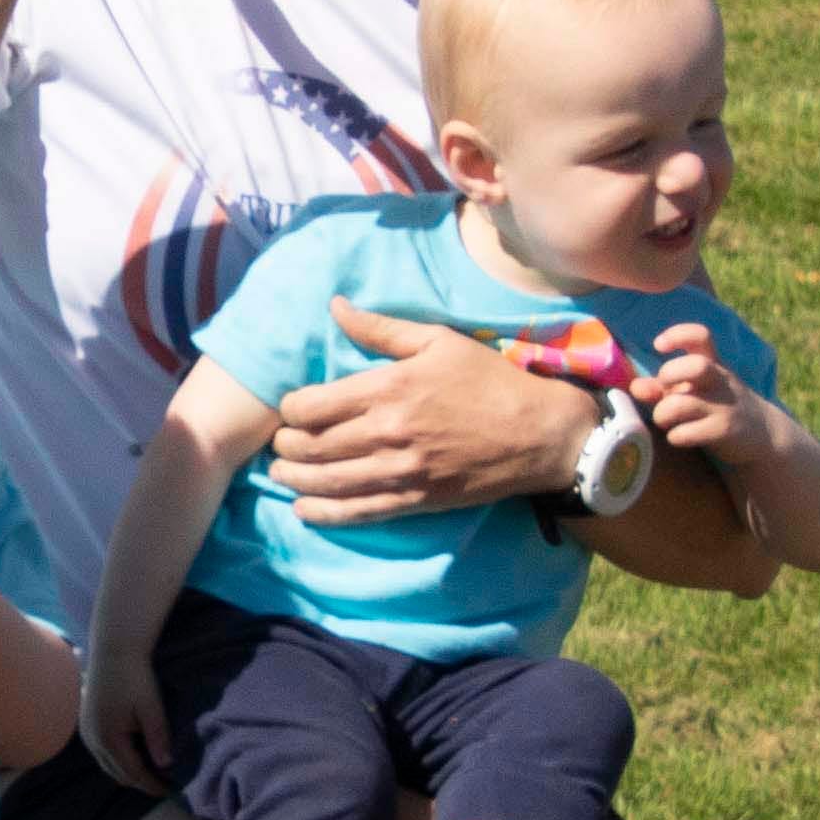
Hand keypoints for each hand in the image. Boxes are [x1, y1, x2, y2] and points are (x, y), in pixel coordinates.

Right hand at [81, 648, 173, 797]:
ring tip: (150, 772)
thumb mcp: (151, 708)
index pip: (133, 773)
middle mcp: (93, 741)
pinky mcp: (85, 725)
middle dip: (140, 782)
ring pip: (107, 766)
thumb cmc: (134, 677)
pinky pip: (101, 754)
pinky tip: (132, 754)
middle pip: (118, 774)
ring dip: (127, 772)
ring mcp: (86, 734)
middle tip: (162, 784)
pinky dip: (117, 760)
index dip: (152, 784)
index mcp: (109, 738)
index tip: (170, 790)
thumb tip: (166, 766)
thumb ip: (158, 737)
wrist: (113, 651)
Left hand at [269, 302, 593, 524]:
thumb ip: (381, 328)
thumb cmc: (489, 380)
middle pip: (312, 446)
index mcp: (388, 389)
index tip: (290, 410)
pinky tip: (303, 509)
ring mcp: (400, 471)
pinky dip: (324, 513)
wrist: (539, 432)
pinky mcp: (414, 500)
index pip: (312, 406)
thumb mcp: (438, 340)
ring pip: (327, 482)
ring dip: (294, 479)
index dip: (290, 410)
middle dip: (286, 447)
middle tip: (279, 445)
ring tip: (280, 474)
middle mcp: (387, 432)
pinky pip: (357, 512)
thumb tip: (336, 306)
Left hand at [632, 322, 776, 460]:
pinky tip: (679, 437)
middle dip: (669, 376)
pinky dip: (675, 436)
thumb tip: (635, 386)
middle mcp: (720, 380)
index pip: (700, 336)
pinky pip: (687, 433)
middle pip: (695, 366)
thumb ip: (663, 387)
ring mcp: (724, 406)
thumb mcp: (694, 390)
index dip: (676, 335)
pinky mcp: (725, 431)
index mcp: (713, 363)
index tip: (659, 345)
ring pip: (682, 404)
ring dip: (663, 413)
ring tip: (665, 420)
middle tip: (664, 390)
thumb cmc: (717, 406)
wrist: (764, 433)